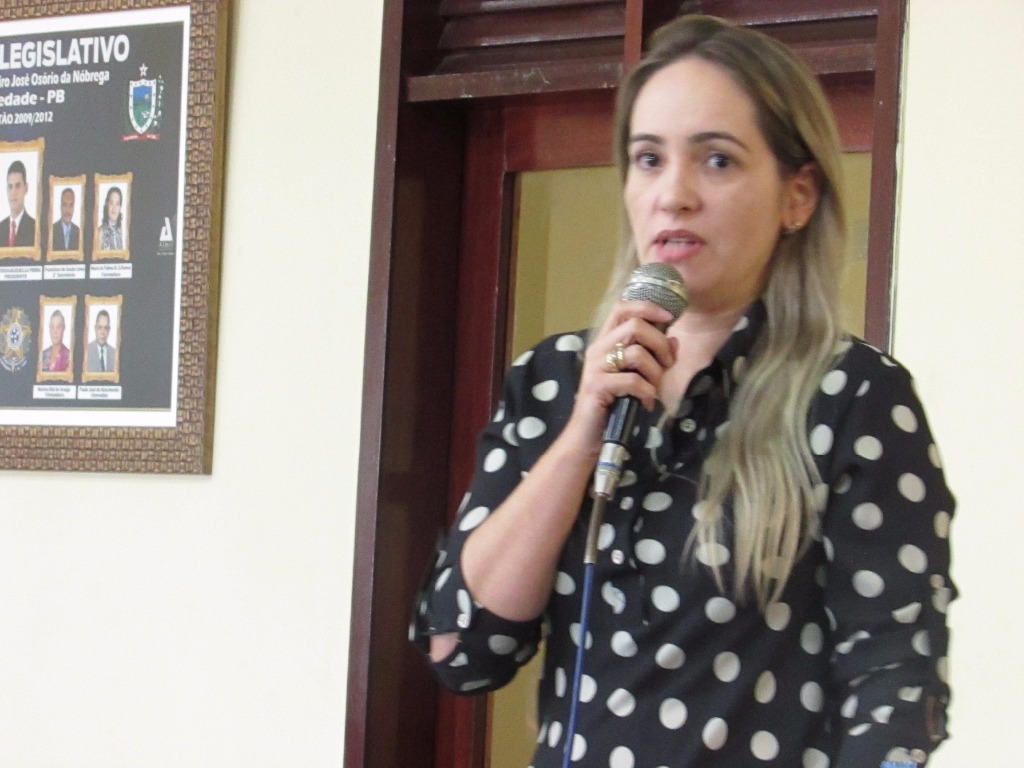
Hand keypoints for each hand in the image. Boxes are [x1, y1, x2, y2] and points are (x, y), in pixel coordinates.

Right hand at [566, 299, 677, 446]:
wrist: (588, 437)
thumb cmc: (614, 407)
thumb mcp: (639, 377)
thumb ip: (655, 357)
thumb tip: (674, 340)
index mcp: (605, 343)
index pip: (622, 308)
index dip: (648, 307)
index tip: (669, 318)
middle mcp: (598, 350)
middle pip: (635, 325)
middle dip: (660, 344)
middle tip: (667, 365)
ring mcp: (596, 367)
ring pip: (637, 353)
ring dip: (655, 372)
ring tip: (653, 389)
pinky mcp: (597, 386)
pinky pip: (633, 381)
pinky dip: (647, 393)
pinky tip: (645, 404)